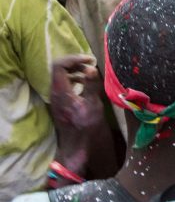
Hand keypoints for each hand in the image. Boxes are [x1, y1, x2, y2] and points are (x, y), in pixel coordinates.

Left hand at [50, 55, 102, 170]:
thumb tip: (91, 68)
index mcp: (61, 91)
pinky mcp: (60, 100)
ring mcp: (56, 96)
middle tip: (91, 64)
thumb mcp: (93, 104)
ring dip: (75, 70)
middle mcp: (55, 92)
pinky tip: (85, 83)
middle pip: (59, 68)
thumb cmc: (86, 125)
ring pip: (61, 75)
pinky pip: (64, 83)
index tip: (90, 60)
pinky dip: (74, 78)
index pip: (59, 65)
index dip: (74, 59)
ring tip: (90, 72)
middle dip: (75, 62)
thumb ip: (91, 85)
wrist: (77, 143)